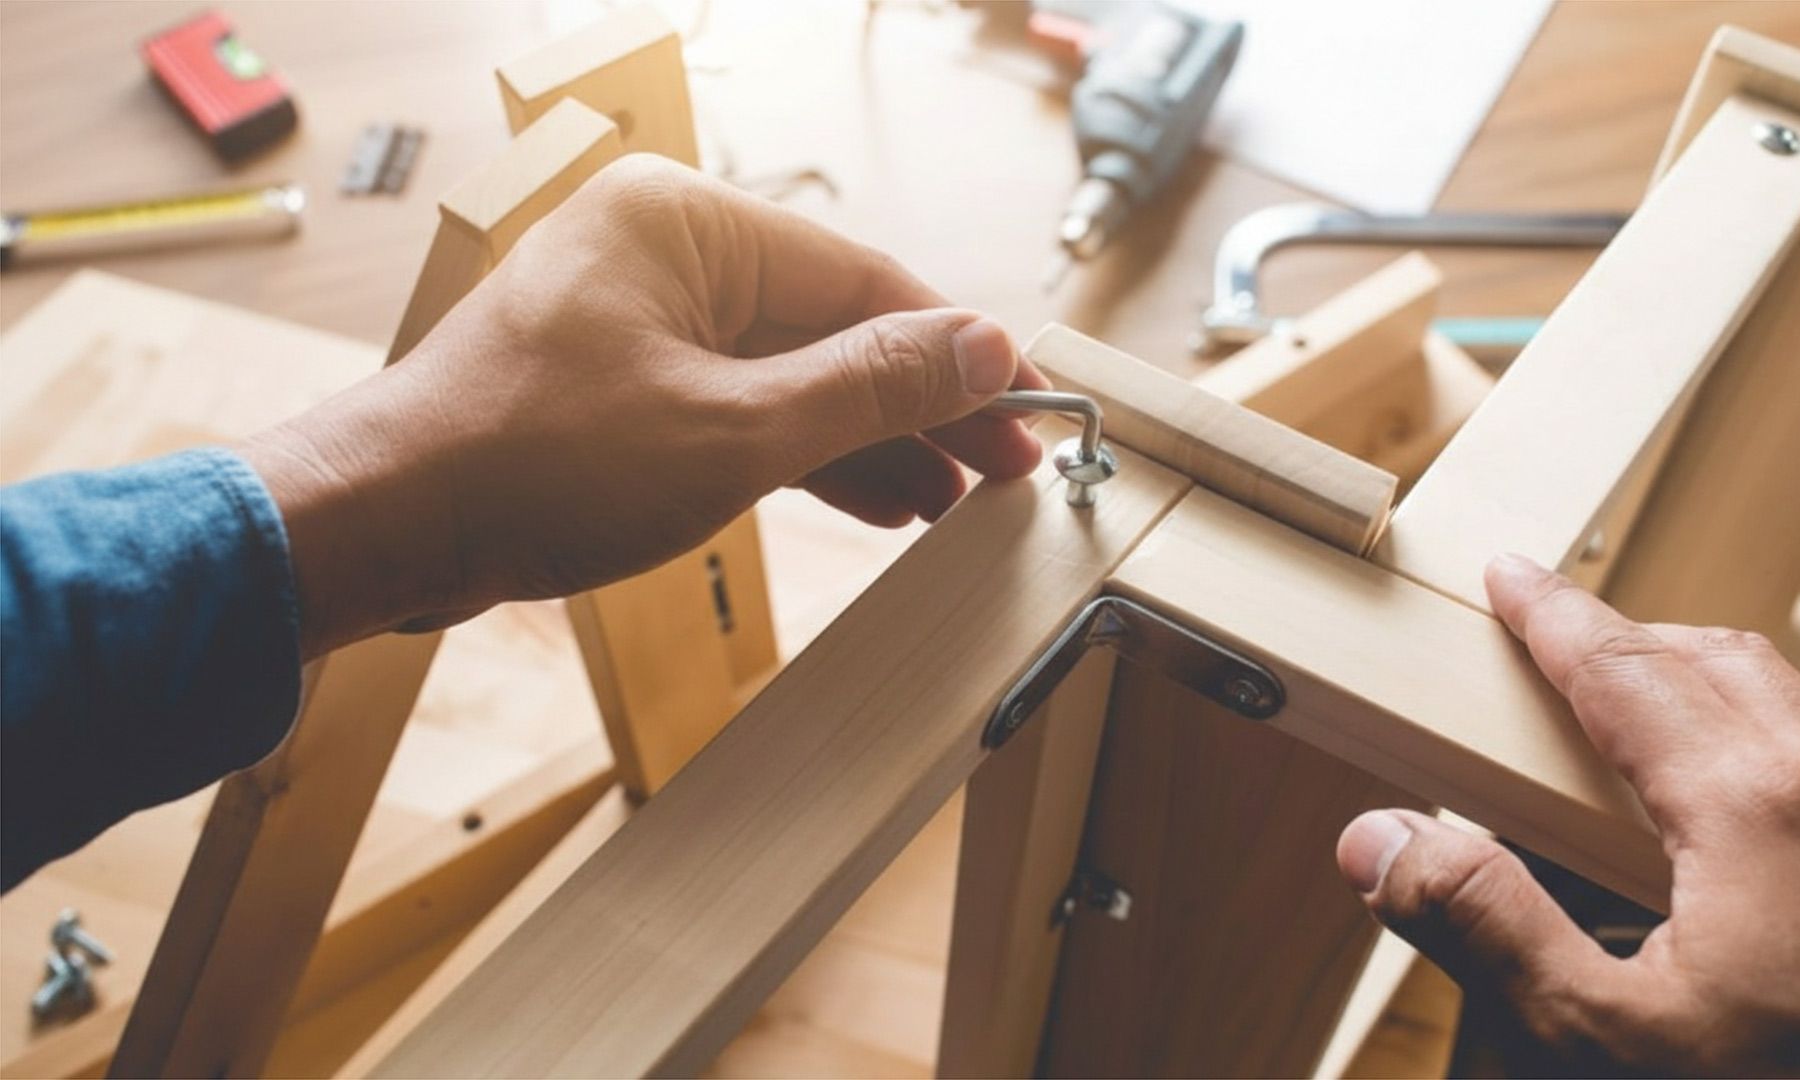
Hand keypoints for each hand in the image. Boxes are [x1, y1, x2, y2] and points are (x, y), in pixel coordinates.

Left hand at [241, 156, 1045, 657]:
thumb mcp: (732, 434)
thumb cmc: (532, 465)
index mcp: (688, 222)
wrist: (385, 529)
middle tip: (1008, 473)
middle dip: (923, 408)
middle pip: (835, 328)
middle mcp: (667, 251)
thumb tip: (984, 347)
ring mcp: (644, 318)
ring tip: (955, 501)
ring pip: (794, 374)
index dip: (959, 356)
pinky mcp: (626, 382)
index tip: (1030, 411)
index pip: (865, 283)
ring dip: (874, 441)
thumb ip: (869, 387)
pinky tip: (878, 498)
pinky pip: (744, 406)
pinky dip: (807, 454)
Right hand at [1336, 554, 1799, 1075]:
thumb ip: (1486, 928)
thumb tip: (1382, 841)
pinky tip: (1708, 790)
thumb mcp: (1609, 1043)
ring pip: (1772, 687)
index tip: (1505, 576)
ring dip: (1681, 675)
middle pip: (1701, 652)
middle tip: (1536, 643)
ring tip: (1610, 711)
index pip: (1620, 666)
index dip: (1549, 615)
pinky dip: (1744, 723)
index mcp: (1754, 801)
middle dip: (1611, 638)